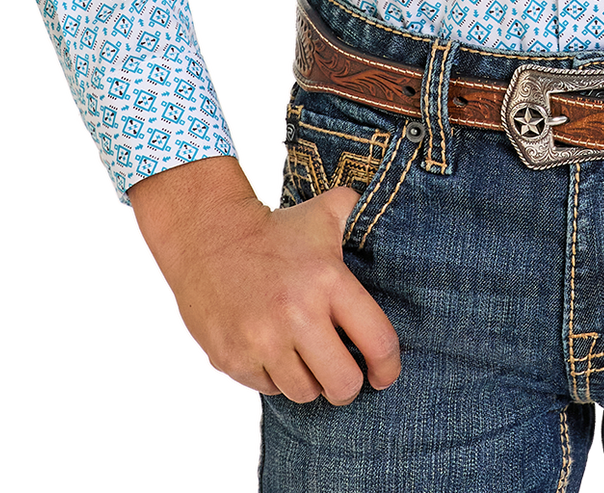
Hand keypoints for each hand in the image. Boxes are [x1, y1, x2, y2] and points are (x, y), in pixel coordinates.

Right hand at [129, 154, 401, 404]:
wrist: (208, 235)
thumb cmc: (276, 229)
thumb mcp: (324, 213)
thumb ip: (360, 212)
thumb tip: (395, 210)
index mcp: (328, 281)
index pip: (378, 342)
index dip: (388, 367)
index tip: (384, 373)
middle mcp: (297, 315)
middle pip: (343, 384)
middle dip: (347, 385)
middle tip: (343, 374)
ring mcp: (262, 341)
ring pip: (304, 393)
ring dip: (309, 381)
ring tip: (304, 356)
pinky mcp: (232, 359)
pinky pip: (269, 389)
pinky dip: (275, 377)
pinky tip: (272, 350)